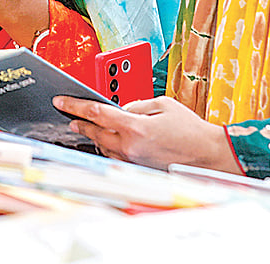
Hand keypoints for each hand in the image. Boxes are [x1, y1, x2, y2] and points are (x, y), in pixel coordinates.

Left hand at [52, 95, 241, 173]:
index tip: (60, 101)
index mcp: (135, 127)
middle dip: (80, 122)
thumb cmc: (190, 129)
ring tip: (87, 125)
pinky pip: (115, 156)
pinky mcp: (138, 168)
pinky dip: (108, 146)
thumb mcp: (162, 104)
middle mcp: (131, 146)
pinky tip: (107, 139)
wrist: (208, 154)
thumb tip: (119, 109)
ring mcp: (133, 160)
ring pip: (103, 146)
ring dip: (94, 135)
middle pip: (95, 132)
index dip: (74, 106)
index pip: (96, 113)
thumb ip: (136, 105)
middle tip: (70, 115)